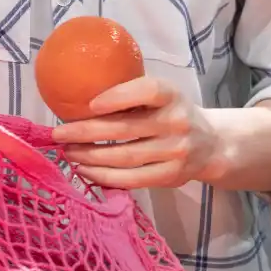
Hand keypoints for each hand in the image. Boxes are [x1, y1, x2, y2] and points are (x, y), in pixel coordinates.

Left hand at [52, 76, 221, 190]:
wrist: (211, 145)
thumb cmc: (173, 114)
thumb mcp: (163, 96)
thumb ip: (133, 95)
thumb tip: (78, 100)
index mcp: (172, 95)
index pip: (148, 91)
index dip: (118, 96)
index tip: (90, 103)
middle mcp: (176, 123)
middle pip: (126, 129)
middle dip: (86, 132)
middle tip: (58, 133)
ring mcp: (175, 152)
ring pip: (124, 157)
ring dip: (90, 156)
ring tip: (67, 152)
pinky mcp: (170, 176)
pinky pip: (131, 179)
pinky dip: (104, 176)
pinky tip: (84, 170)